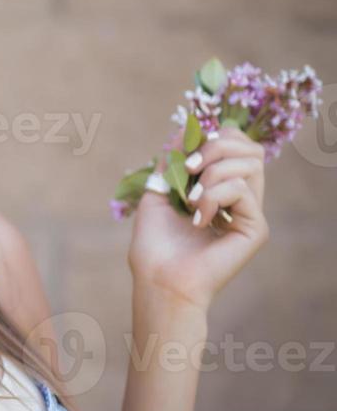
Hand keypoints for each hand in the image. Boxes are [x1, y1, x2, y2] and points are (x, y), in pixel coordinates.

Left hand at [127, 124, 269, 314]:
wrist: (158, 279)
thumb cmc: (154, 245)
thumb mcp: (158, 192)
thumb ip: (173, 162)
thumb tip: (183, 130)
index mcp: (221, 189)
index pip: (238, 145)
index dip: (216, 136)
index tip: (187, 151)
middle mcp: (241, 199)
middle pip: (250, 148)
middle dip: (216, 146)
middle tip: (190, 167)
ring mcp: (250, 213)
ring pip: (250, 164)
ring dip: (212, 173)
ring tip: (190, 200)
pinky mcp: (255, 228)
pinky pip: (242, 191)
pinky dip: (213, 197)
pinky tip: (198, 219)